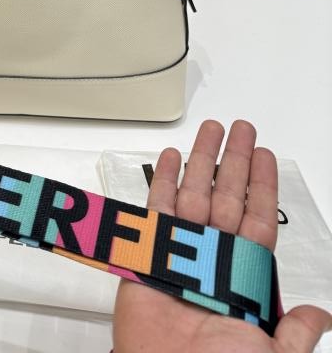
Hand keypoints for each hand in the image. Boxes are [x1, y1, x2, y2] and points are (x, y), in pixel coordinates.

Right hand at [113, 120, 331, 352]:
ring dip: (201, 161)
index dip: (262, 187)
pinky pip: (156, 209)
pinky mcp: (147, 252)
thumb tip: (321, 315)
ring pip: (194, 194)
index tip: (264, 155)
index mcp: (245, 278)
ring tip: (209, 131)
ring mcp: (180, 252)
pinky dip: (163, 181)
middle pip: (226, 197)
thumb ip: (295, 334)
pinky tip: (171, 159)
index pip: (258, 220)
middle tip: (240, 129)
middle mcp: (214, 259)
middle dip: (234, 161)